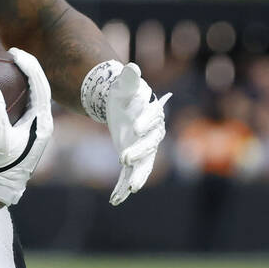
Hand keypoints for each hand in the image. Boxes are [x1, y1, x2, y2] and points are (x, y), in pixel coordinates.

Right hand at [0, 48, 53, 205]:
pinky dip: (22, 88)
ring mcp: (37, 126)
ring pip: (37, 94)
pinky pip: (29, 102)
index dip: (30, 66)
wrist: (1, 187)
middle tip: (14, 53)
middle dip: (30, 67)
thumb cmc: (0, 166)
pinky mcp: (28, 130)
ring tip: (13, 64)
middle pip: (42, 86)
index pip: (41, 86)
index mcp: (42, 123)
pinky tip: (9, 84)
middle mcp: (43, 122)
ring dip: (27, 77)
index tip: (15, 53)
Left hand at [106, 63, 170, 204]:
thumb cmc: (127, 94)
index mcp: (152, 118)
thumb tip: (131, 67)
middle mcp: (151, 137)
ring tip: (130, 190)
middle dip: (138, 153)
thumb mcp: (126, 86)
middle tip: (124, 158)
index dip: (143, 124)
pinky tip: (115, 200)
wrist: (125, 106)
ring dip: (135, 178)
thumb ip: (129, 79)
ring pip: (142, 167)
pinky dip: (122, 187)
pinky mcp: (132, 159)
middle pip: (148, 147)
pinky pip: (129, 176)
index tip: (133, 126)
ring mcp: (142, 151)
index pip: (152, 122)